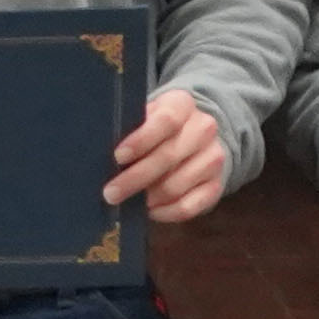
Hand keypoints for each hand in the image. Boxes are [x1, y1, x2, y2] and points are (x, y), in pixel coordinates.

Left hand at [106, 86, 231, 225]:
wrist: (193, 136)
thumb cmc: (156, 127)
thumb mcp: (144, 116)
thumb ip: (129, 129)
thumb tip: (102, 154)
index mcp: (182, 104)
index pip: (166, 120)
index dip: (141, 140)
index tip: (118, 156)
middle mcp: (204, 128)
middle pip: (169, 156)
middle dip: (135, 178)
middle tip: (111, 193)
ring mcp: (213, 158)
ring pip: (177, 185)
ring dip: (149, 198)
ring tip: (128, 203)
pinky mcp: (216, 185)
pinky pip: (189, 206)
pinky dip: (165, 213)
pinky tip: (149, 212)